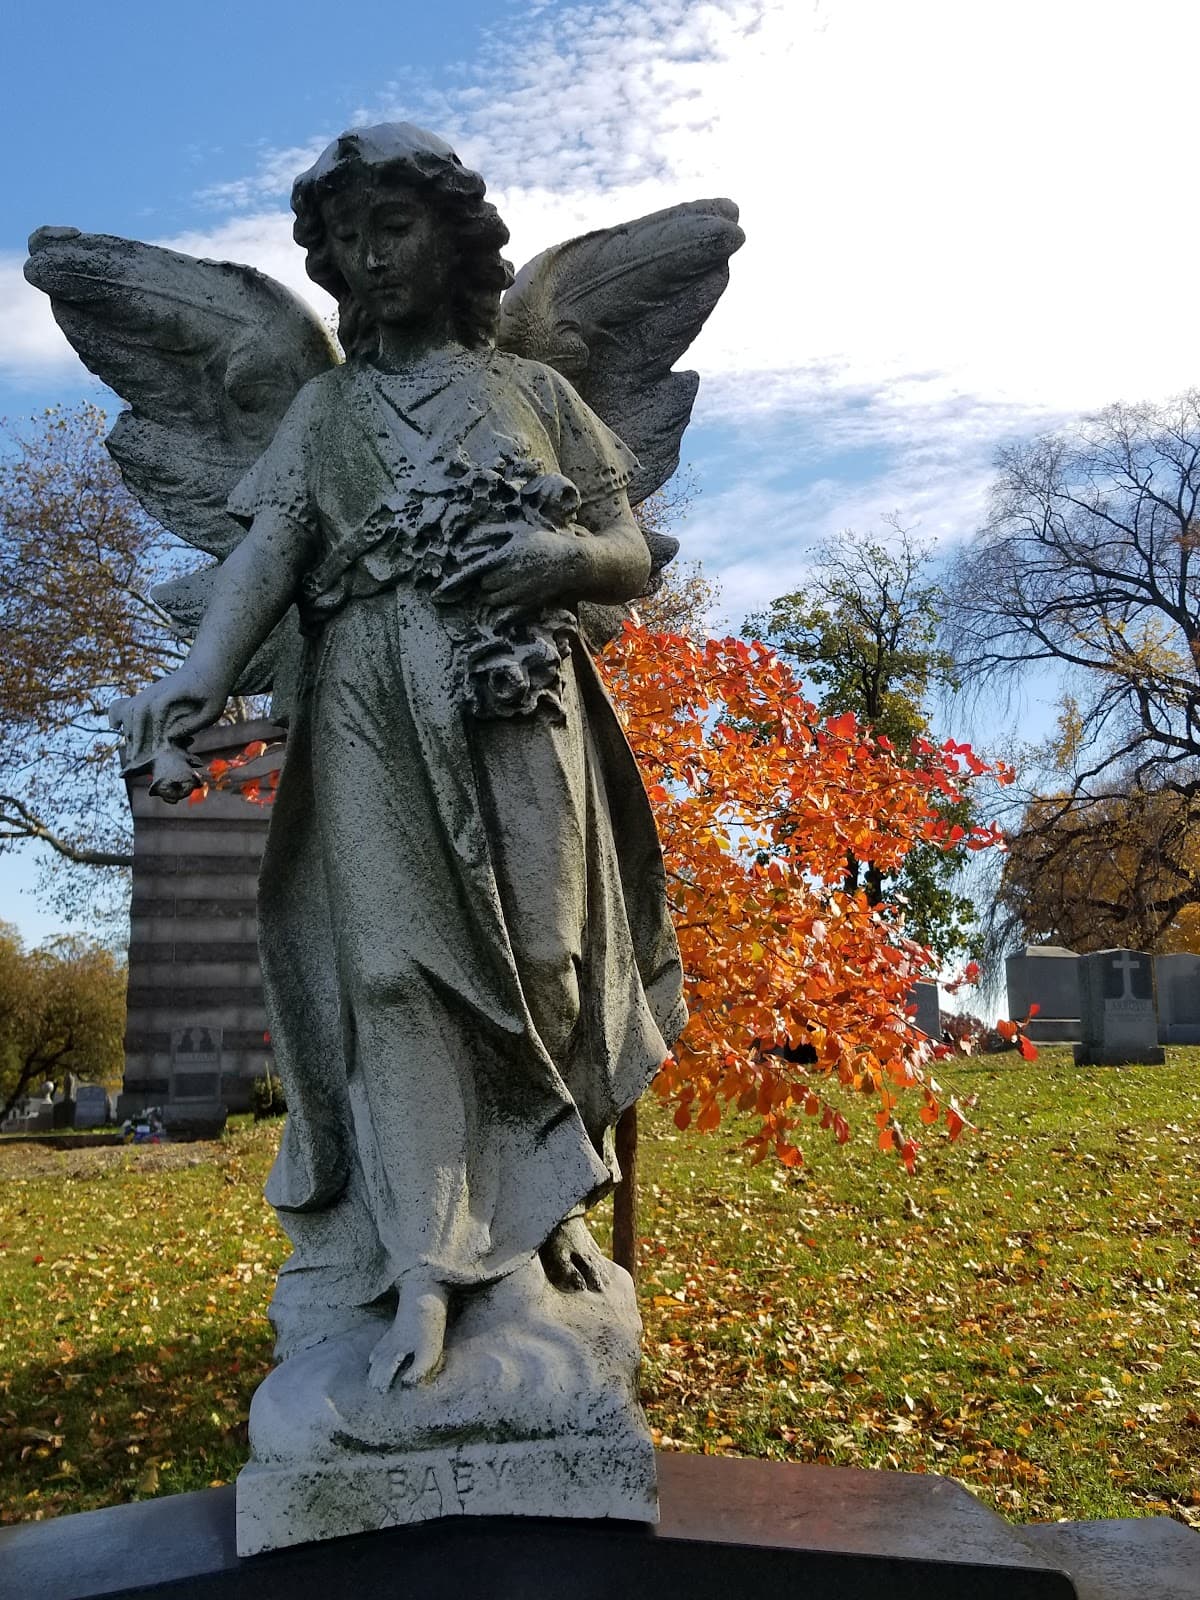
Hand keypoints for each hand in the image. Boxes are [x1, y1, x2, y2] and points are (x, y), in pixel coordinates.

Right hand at [109, 663, 226, 768]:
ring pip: (130, 709)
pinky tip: (116, 725)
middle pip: (138, 711)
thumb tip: (170, 737)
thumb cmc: (214, 691)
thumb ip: (194, 723)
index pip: (157, 709)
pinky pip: (126, 702)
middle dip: (136, 737)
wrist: (207, 668)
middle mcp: (157, 690)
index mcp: (174, 692)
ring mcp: (150, 692)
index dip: (155, 729)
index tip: (156, 749)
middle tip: (136, 760)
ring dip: (129, 731)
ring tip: (132, 753)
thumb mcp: (213, 709)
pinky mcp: (147, 695)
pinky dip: (117, 712)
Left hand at [436, 526, 587, 611]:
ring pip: (494, 600)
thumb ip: (494, 535)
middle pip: (484, 587)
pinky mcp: (528, 604)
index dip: (455, 583)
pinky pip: (507, 612)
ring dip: (496, 594)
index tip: (438, 593)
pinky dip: (504, 609)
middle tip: (499, 574)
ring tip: (509, 583)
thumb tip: (471, 539)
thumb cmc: (545, 543)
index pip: (473, 572)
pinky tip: (511, 598)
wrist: (573, 563)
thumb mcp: (520, 534)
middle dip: (487, 582)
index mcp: (506, 556)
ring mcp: (519, 592)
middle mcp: (510, 575)